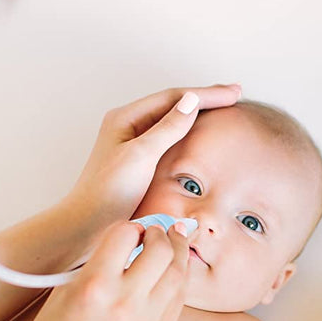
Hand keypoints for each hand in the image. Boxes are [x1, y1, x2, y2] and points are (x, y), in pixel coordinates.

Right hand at [8, 220, 191, 320]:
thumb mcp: (60, 295)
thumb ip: (92, 267)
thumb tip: (120, 246)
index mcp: (93, 285)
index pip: (125, 234)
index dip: (130, 227)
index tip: (130, 231)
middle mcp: (124, 302)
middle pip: (161, 249)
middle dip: (161, 232)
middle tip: (157, 231)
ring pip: (178, 273)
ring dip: (178, 252)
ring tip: (174, 243)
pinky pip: (178, 302)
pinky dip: (177, 282)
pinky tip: (172, 274)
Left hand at [66, 85, 241, 226]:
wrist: (87, 226)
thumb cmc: (108, 192)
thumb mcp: (141, 156)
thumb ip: (168, 127)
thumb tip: (192, 100)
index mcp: (125, 118)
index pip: (173, 97)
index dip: (206, 94)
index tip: (233, 93)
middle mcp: (128, 126)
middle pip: (173, 105)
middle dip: (204, 99)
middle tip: (234, 95)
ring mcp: (133, 144)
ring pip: (171, 121)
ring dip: (197, 113)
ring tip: (223, 109)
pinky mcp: (138, 163)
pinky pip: (168, 139)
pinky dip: (189, 133)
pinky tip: (201, 136)